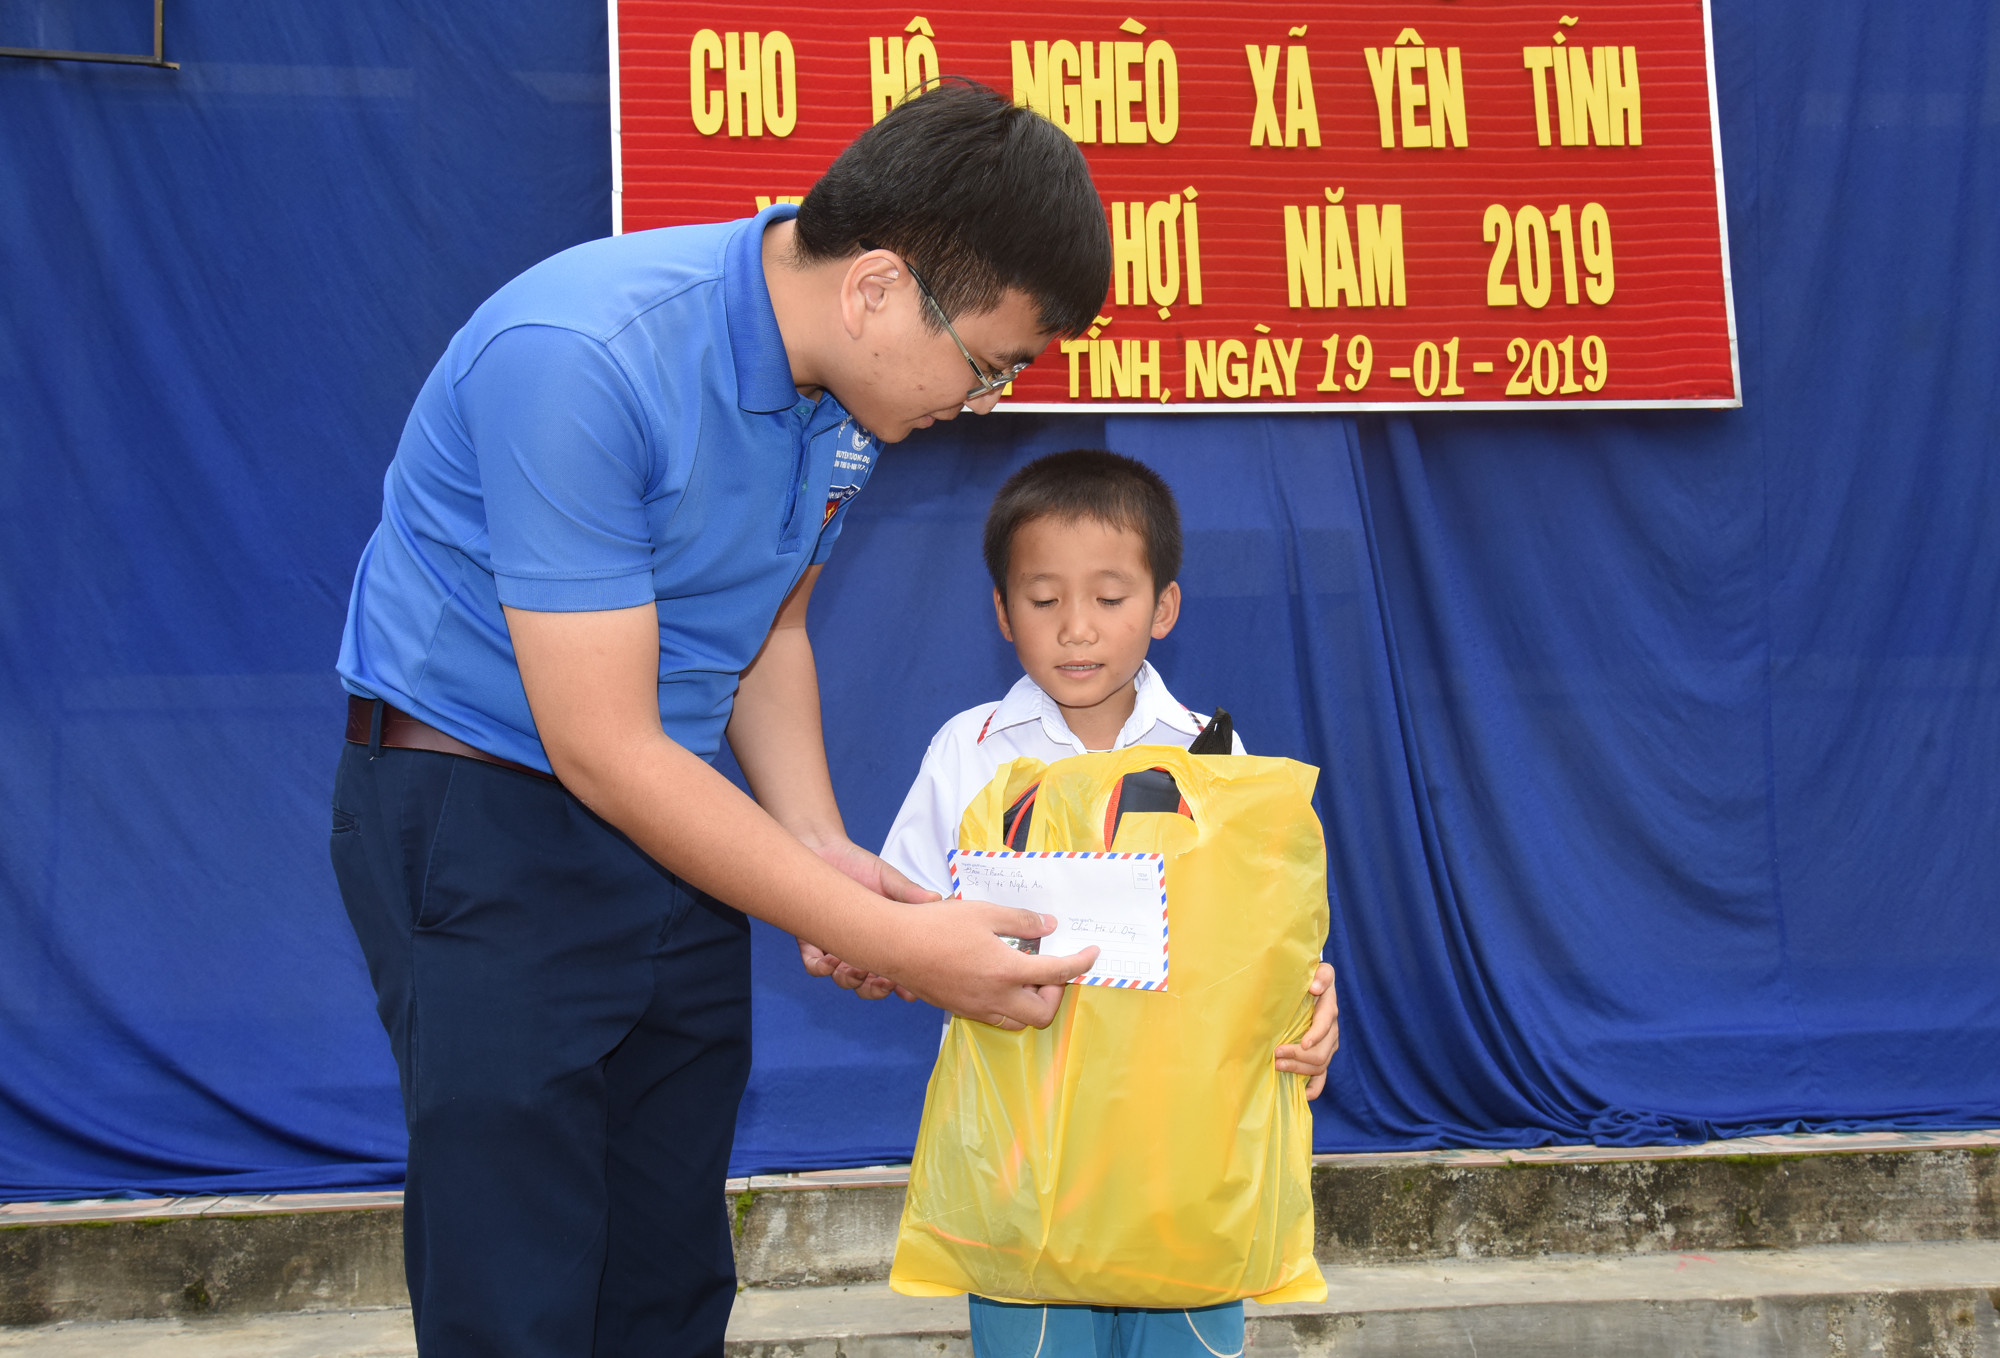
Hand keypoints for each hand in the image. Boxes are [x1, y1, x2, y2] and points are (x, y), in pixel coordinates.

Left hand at [797, 838, 937, 1000]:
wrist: (823, 848)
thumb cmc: (858, 864)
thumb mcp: (888, 879)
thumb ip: (910, 893)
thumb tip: (937, 899)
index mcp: (885, 937)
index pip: (898, 969)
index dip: (904, 986)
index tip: (907, 990)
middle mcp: (862, 947)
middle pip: (871, 986)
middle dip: (877, 990)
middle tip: (882, 980)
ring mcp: (837, 947)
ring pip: (844, 981)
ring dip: (851, 981)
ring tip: (856, 968)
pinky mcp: (812, 942)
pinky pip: (815, 967)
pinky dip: (823, 969)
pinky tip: (830, 958)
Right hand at [887, 899, 1098, 1028]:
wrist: (894, 945)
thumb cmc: (936, 925)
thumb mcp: (984, 913)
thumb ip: (1021, 921)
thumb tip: (1048, 926)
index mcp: (1006, 971)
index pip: (1058, 974)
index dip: (1081, 964)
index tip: (1091, 954)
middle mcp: (995, 998)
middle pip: (1042, 1014)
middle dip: (1054, 994)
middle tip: (1048, 969)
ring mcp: (977, 1008)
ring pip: (1018, 1020)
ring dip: (1031, 1003)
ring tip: (1024, 974)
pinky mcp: (961, 1009)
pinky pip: (996, 1017)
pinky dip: (1009, 1003)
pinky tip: (998, 978)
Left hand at [1274, 962, 1338, 1098]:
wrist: (1312, 986)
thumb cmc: (1309, 978)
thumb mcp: (1317, 970)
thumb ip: (1321, 975)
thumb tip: (1316, 988)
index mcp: (1328, 1008)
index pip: (1326, 1024)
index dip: (1316, 1035)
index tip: (1302, 1043)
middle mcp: (1331, 1029)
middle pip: (1322, 1050)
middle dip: (1299, 1056)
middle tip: (1276, 1055)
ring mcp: (1328, 1045)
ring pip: (1320, 1065)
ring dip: (1299, 1069)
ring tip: (1278, 1066)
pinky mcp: (1322, 1055)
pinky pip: (1322, 1077)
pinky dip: (1314, 1088)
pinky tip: (1303, 1095)